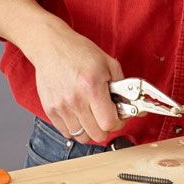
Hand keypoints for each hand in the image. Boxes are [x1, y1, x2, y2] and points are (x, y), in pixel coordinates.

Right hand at [28, 19, 124, 142]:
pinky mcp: (50, 109)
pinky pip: (66, 132)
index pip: (109, 123)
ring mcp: (60, 107)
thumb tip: (134, 104)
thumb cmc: (80, 52)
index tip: (119, 116)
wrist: (51, 46)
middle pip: (96, 135)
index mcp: (92, 88)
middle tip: (107, 117)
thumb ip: (123, 86)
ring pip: (81, 137)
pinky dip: (76, 129)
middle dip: (107, 128)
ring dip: (91, 131)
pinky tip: (80, 117)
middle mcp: (75, 100)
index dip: (118, 123)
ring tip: (93, 118)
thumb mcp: (109, 63)